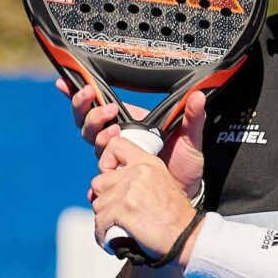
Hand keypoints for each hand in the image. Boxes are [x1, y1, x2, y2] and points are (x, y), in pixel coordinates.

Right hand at [57, 79, 208, 200]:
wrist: (186, 193)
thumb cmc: (186, 163)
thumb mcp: (191, 138)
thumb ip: (193, 118)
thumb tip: (198, 95)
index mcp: (131, 122)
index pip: (101, 103)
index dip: (84, 95)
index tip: (80, 84)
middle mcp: (118, 137)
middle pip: (88, 121)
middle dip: (89, 110)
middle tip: (108, 108)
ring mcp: (115, 157)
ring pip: (91, 140)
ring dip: (98, 132)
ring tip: (115, 130)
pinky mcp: (115, 177)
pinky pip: (98, 173)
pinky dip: (99, 171)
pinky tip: (107, 169)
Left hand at [90, 134, 200, 263]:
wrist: (186, 237)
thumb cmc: (174, 217)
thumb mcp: (160, 184)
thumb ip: (135, 178)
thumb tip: (100, 185)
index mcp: (148, 163)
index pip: (115, 146)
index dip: (106, 162)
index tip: (109, 177)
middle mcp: (138, 173)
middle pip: (99, 181)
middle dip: (104, 199)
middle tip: (117, 212)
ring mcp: (130, 191)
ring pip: (98, 203)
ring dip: (104, 218)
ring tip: (116, 227)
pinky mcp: (124, 210)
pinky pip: (100, 221)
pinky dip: (102, 233)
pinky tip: (111, 238)